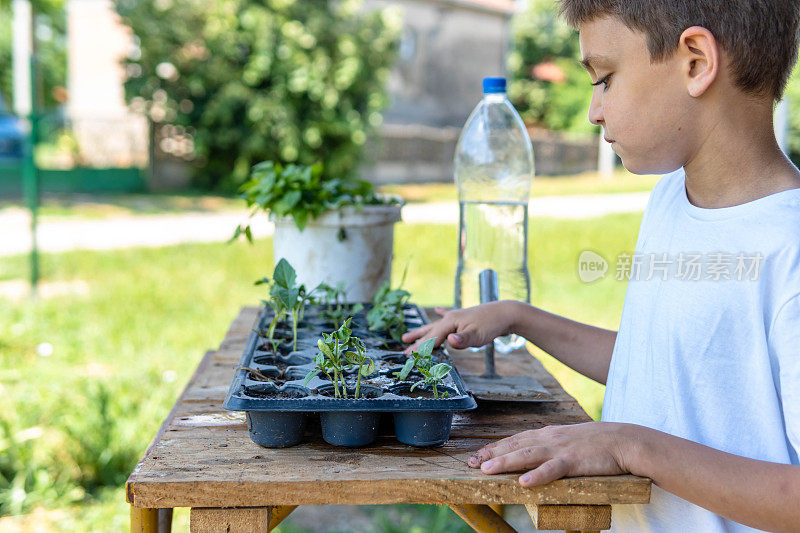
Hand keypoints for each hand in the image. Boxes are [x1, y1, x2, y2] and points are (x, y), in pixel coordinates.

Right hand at [401, 301, 518, 353]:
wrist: (506, 312)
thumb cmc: (491, 325)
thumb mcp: (477, 335)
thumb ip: (462, 340)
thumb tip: (449, 341)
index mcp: (450, 323)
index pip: (431, 339)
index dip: (419, 349)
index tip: (407, 357)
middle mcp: (450, 319)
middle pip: (429, 332)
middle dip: (416, 342)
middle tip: (403, 350)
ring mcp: (456, 317)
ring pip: (435, 325)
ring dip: (422, 331)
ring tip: (407, 335)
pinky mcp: (464, 317)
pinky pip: (448, 315)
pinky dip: (441, 312)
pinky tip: (438, 309)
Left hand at [468, 422, 639, 486]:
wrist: (625, 440)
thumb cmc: (597, 443)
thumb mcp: (568, 440)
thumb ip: (550, 445)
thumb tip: (532, 453)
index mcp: (547, 434)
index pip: (515, 440)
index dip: (495, 448)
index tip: (476, 455)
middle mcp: (549, 438)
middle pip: (515, 445)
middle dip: (491, 454)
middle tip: (471, 463)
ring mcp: (561, 449)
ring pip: (527, 455)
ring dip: (505, 462)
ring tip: (486, 469)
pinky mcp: (574, 461)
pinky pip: (553, 470)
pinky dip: (538, 476)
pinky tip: (524, 482)